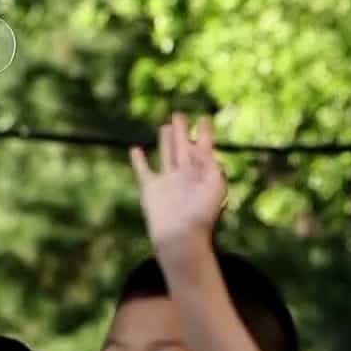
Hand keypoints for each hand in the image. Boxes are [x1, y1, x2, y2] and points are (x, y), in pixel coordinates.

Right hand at [129, 113, 227, 255]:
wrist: (181, 237)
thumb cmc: (202, 215)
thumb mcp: (215, 185)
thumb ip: (211, 164)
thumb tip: (203, 149)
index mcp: (203, 174)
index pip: (204, 147)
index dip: (204, 132)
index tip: (204, 117)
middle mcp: (185, 175)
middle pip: (183, 147)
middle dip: (182, 131)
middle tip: (178, 113)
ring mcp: (168, 181)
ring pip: (166, 155)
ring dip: (165, 141)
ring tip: (165, 126)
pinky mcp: (151, 189)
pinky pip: (143, 171)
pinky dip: (138, 160)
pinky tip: (135, 149)